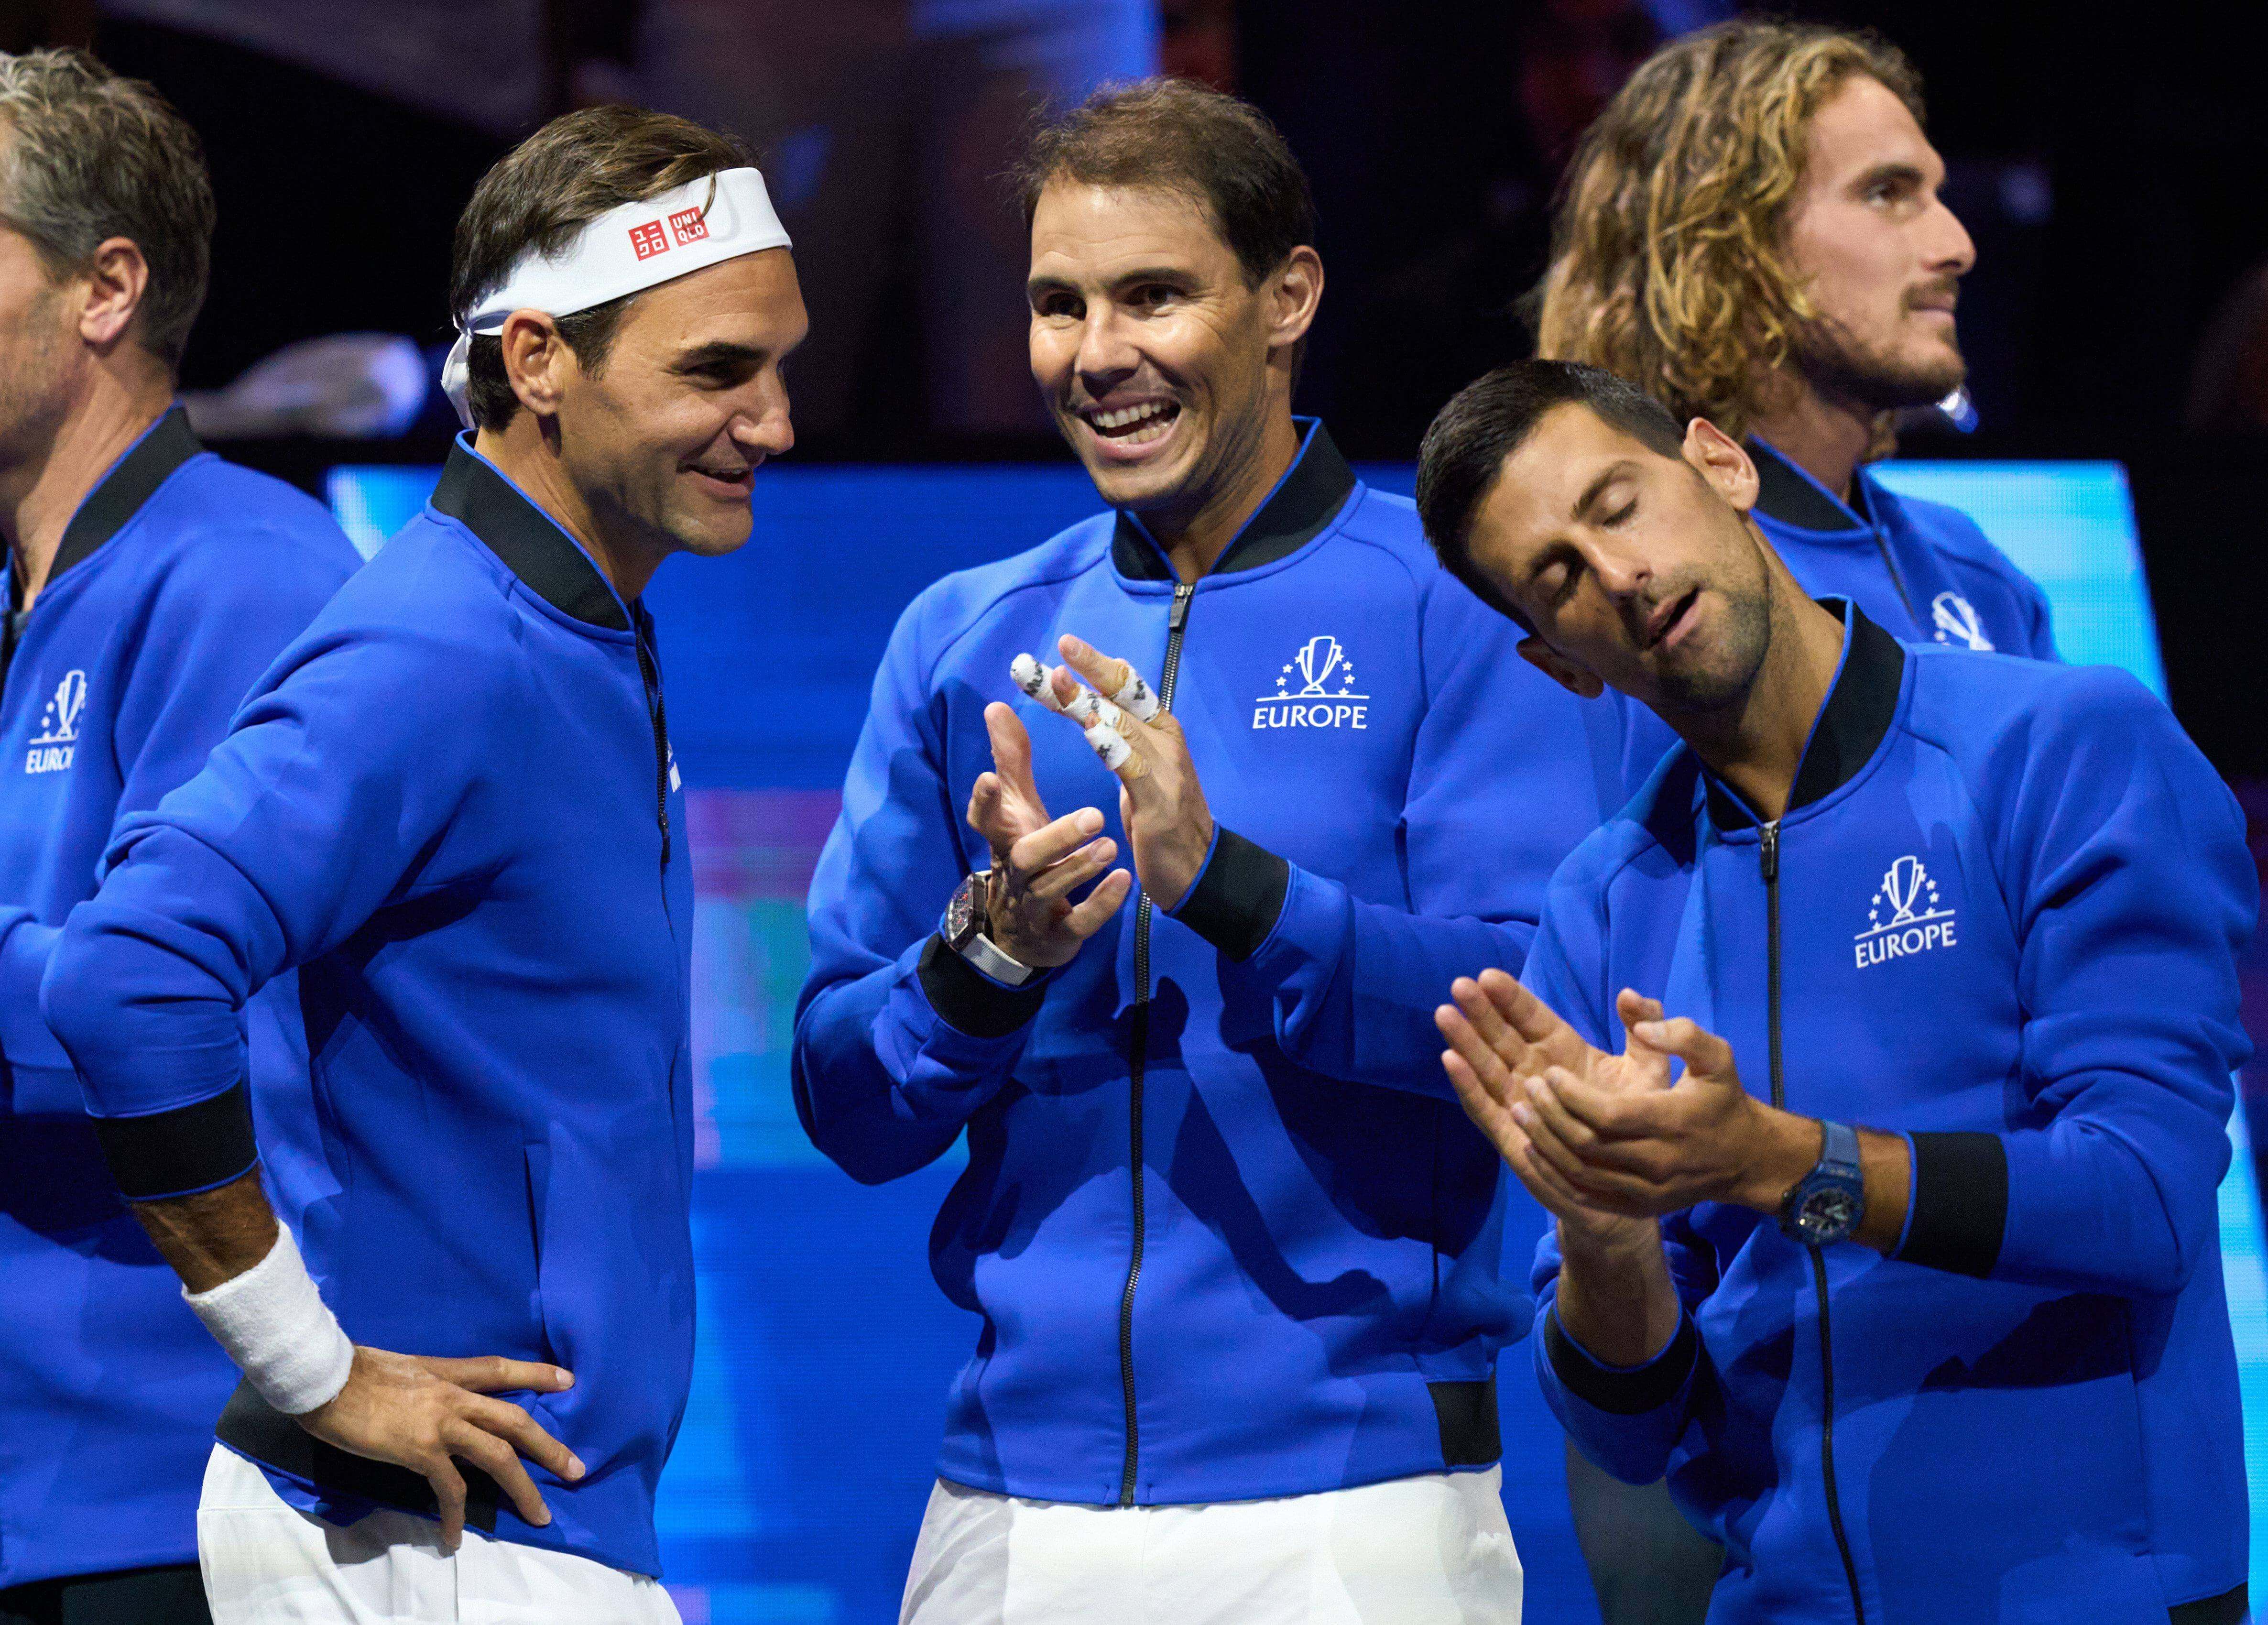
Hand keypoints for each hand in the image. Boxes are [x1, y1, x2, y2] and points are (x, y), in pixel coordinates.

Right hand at [299, 1348, 582, 1552]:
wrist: (324, 1379)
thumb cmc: (352, 1371)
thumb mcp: (402, 1367)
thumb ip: (425, 1384)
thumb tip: (429, 1397)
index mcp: (448, 1372)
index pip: (501, 1369)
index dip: (536, 1375)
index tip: (568, 1380)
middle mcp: (453, 1396)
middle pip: (515, 1420)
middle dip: (549, 1446)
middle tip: (577, 1468)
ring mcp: (440, 1424)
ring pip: (498, 1456)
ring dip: (523, 1488)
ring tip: (540, 1514)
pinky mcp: (420, 1451)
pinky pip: (449, 1488)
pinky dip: (456, 1515)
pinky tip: (455, 1537)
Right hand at [966, 702, 1133, 968]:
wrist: (1027, 934)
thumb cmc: (1027, 855)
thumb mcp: (1018, 809)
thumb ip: (1010, 760)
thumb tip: (995, 705)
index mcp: (1005, 839)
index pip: (985, 821)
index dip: (984, 802)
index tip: (989, 777)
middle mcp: (1016, 873)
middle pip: (1025, 856)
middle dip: (1055, 837)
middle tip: (1094, 816)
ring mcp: (1036, 907)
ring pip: (1051, 889)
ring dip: (1081, 867)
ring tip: (1110, 845)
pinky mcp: (1060, 935)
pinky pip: (1079, 923)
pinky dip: (1101, 904)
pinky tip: (1125, 881)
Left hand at [1042, 635, 1214, 910]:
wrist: (1201, 872)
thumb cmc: (1165, 820)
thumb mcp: (1141, 772)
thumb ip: (1124, 740)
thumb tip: (1102, 708)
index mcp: (1161, 732)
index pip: (1127, 688)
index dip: (1097, 664)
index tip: (1065, 642)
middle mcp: (1165, 742)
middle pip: (1125, 696)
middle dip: (1091, 668)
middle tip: (1061, 642)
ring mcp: (1165, 770)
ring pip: (1123, 725)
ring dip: (1088, 700)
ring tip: (1059, 679)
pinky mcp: (1158, 802)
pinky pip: (1132, 767)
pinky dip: (1111, 745)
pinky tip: (1090, 729)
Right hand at [1436, 973, 1668, 1245]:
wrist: (1632, 1179)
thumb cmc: (1639, 1121)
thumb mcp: (1649, 1071)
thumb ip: (1646, 1031)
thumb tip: (1631, 994)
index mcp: (1563, 1052)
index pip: (1531, 1019)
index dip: (1511, 999)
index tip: (1489, 976)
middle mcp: (1535, 1073)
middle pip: (1502, 1037)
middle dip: (1480, 1012)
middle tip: (1460, 985)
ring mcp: (1520, 1102)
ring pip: (1486, 1066)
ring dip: (1465, 1041)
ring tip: (1445, 1014)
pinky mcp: (1512, 1133)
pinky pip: (1486, 1106)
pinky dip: (1468, 1084)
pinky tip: (1450, 1060)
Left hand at [1513, 1001, 1813, 1219]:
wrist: (1744, 1159)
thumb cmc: (1722, 1099)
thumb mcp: (1716, 1057)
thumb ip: (1680, 1033)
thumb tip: (1639, 1019)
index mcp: (1672, 1123)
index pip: (1608, 1115)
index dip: (1571, 1096)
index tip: (1549, 1074)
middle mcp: (1657, 1163)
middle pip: (1586, 1145)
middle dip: (1549, 1116)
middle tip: (1526, 1088)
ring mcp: (1645, 1192)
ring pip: (1579, 1173)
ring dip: (1543, 1143)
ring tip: (1518, 1112)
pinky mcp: (1635, 1208)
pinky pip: (1584, 1195)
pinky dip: (1552, 1174)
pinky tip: (1531, 1148)